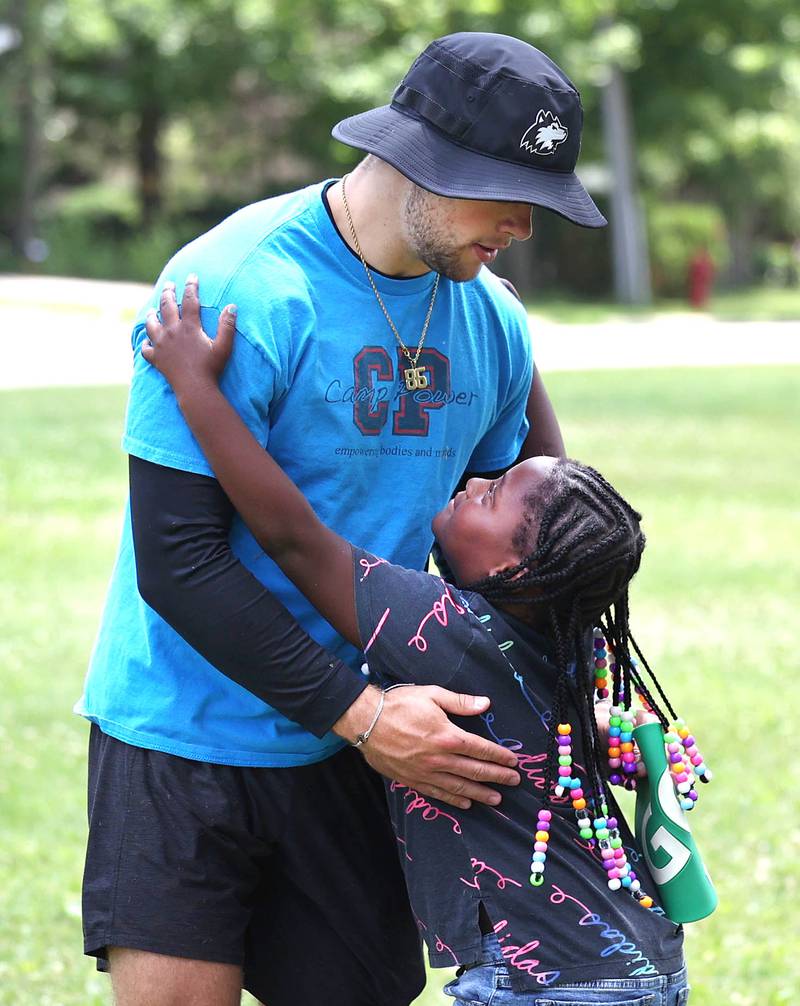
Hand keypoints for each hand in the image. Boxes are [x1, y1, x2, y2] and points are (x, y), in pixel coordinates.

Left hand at [142, 276, 236, 396]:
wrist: (194, 388)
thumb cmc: (211, 368)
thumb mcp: (224, 346)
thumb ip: (227, 325)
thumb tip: (232, 306)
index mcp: (189, 327)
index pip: (190, 300)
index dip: (191, 286)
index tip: (192, 276)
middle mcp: (172, 332)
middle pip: (166, 306)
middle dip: (168, 293)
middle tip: (169, 285)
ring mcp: (161, 345)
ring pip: (151, 324)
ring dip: (151, 315)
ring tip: (151, 310)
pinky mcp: (156, 359)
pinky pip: (146, 349)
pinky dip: (146, 344)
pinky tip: (147, 342)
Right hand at [336, 685, 519, 809]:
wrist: (366, 721)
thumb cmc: (399, 704)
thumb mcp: (431, 694)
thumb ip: (460, 702)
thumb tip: (486, 704)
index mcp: (447, 736)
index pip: (481, 749)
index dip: (499, 756)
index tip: (513, 761)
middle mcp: (439, 758)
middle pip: (474, 770)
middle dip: (497, 776)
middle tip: (514, 782)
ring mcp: (426, 772)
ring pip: (459, 787)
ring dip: (480, 793)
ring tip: (496, 799)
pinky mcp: (413, 780)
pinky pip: (438, 793)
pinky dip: (454, 800)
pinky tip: (466, 803)